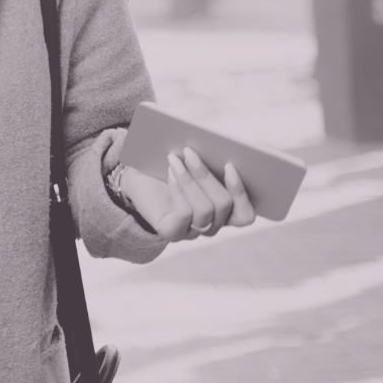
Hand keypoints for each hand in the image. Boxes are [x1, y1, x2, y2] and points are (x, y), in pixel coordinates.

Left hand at [122, 145, 257, 240]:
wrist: (137, 181)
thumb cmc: (169, 170)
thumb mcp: (194, 166)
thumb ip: (212, 163)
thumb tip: (223, 149)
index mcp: (225, 212)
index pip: (245, 215)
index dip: (241, 192)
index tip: (229, 165)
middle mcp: (212, 225)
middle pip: (224, 205)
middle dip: (207, 176)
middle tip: (191, 152)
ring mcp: (193, 232)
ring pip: (205, 210)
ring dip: (190, 181)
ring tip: (175, 160)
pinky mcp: (172, 232)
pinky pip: (184, 214)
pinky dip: (179, 191)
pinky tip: (170, 173)